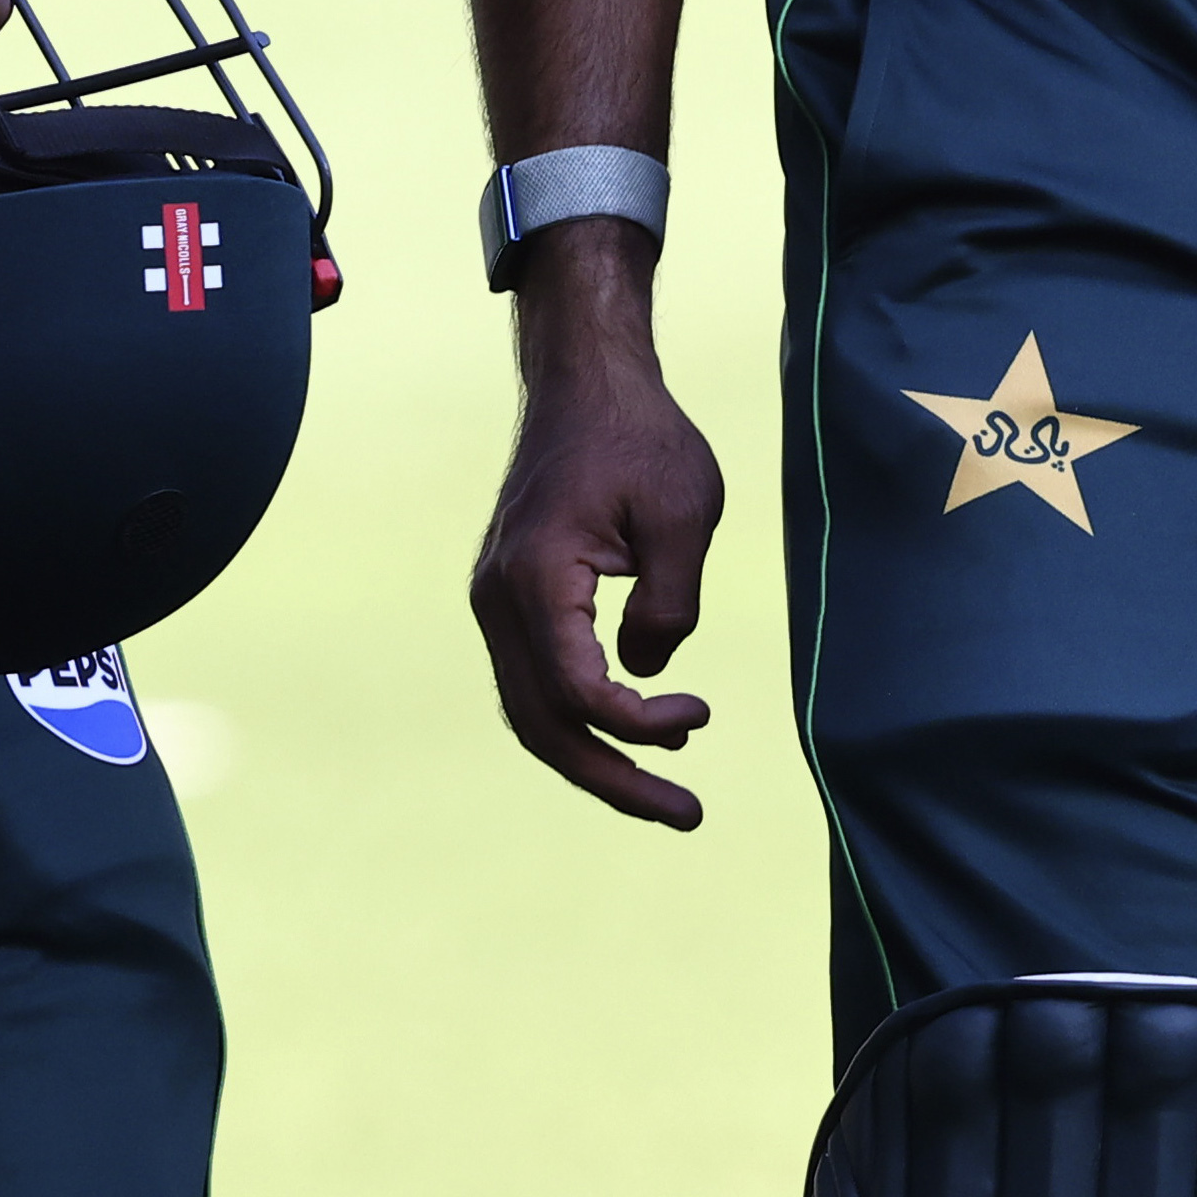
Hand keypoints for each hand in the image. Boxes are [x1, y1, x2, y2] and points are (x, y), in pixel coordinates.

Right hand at [471, 291, 724, 829]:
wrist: (585, 380)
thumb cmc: (640, 437)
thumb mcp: (681, 514)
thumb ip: (671, 606)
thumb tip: (648, 680)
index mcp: (535, 579)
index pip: (577, 693)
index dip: (640, 725)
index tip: (702, 714)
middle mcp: (497, 600)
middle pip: (541, 726)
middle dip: (613, 781)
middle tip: (687, 815)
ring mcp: (494, 600)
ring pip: (530, 711)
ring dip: (596, 758)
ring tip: (667, 789)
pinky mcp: (509, 597)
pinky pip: (534, 680)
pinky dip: (581, 717)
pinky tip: (641, 724)